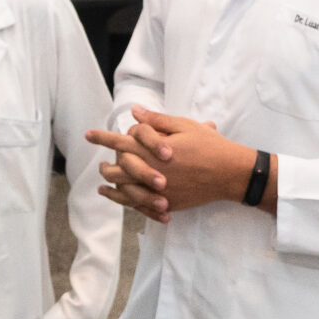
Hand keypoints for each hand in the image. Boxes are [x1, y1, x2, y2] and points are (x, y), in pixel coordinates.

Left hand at [87, 107, 262, 221]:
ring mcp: (157, 190)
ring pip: (123, 190)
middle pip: (116, 169)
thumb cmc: (210, 146)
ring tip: (105, 180)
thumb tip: (134, 112)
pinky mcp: (166, 203)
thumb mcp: (184, 126)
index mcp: (153, 150)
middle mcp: (151, 171)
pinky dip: (125, 201)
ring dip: (111, 185)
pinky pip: (139, 205)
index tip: (89, 135)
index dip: (102, 137)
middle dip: (105, 164)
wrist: (230, 173)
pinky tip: (120, 198)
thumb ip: (156, 120)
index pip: (120, 142)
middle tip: (100, 161)